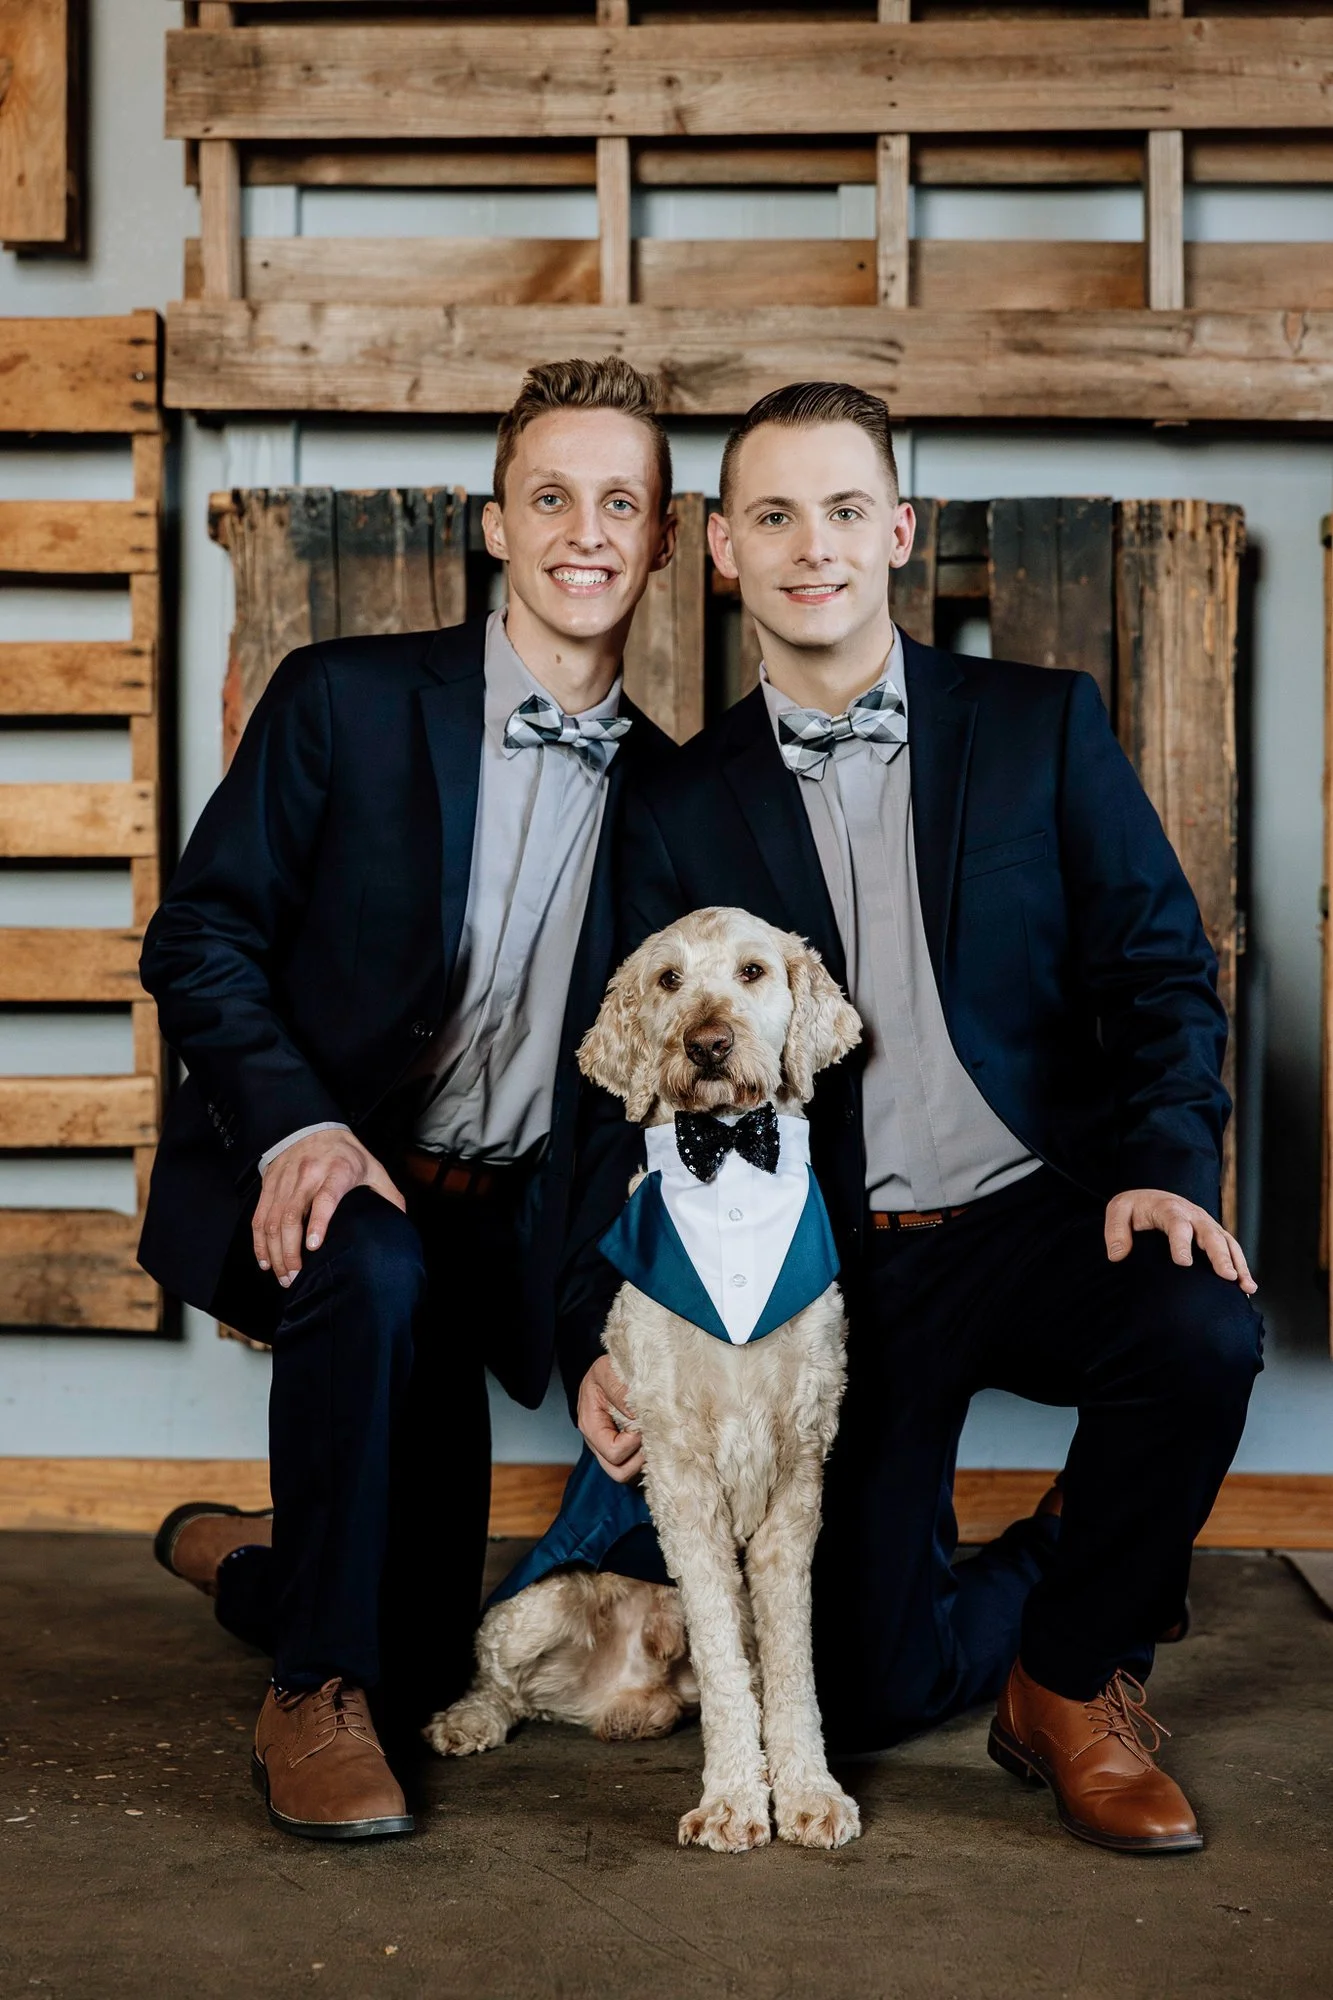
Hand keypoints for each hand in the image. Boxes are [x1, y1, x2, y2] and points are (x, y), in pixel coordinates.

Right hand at [252, 1129, 404, 1286]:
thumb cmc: (345, 1153)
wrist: (311, 1127)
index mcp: (337, 1171)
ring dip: (275, 1252)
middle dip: (290, 1252)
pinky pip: (259, 1218)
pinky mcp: (269, 1186)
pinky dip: (260, 1243)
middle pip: (290, 1216)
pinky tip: (266, 1261)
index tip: (313, 1246)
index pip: (325, 1197)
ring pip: (272, 1220)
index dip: (317, 1222)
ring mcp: (285, 1181)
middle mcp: (307, 1176)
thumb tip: (400, 1221)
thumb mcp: (373, 1168)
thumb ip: (388, 1195)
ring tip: (284, 1276)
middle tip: (296, 1277)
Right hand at [577, 1355, 643, 1484]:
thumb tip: (636, 1414)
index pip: (614, 1452)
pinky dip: (645, 1459)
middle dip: (639, 1457)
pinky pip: (633, 1467)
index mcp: (591, 1425)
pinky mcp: (621, 1450)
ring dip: (643, 1460)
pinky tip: (652, 1439)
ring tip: (652, 1437)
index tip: (642, 1423)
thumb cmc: (606, 1371)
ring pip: (627, 1474)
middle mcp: (597, 1443)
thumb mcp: (607, 1372)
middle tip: (650, 1435)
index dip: (633, 1441)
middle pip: (618, 1472)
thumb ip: (619, 1390)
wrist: (607, 1371)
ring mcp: (608, 1449)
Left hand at [1105, 1189, 1256, 1294]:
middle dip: (1220, 1256)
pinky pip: (1232, 1250)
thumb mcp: (1119, 1210)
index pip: (1177, 1224)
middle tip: (1227, 1276)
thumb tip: (1117, 1255)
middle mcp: (1194, 1216)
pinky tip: (1247, 1287)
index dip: (1181, 1243)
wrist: (1152, 1197)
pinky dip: (1242, 1266)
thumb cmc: (1136, 1207)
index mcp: (1170, 1208)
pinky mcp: (1214, 1235)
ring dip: (1239, 1264)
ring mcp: (1207, 1225)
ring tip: (1245, 1286)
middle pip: (1211, 1234)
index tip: (1183, 1262)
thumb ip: (1115, 1230)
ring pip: (1227, 1243)